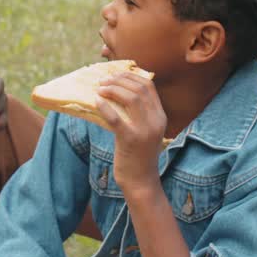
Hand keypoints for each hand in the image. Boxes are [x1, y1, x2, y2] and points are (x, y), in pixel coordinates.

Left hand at [95, 72, 166, 191]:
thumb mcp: (144, 131)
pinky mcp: (130, 140)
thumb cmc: (137, 155)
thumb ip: (138, 114)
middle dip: (119, 80)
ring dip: (112, 89)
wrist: (140, 181)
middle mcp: (156, 121)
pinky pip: (116, 118)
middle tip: (103, 81)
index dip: (130, 76)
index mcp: (160, 116)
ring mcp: (145, 130)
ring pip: (130, 98)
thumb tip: (116, 92)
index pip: (149, 86)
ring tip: (99, 88)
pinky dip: (105, 106)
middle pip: (139, 89)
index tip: (115, 75)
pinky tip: (96, 101)